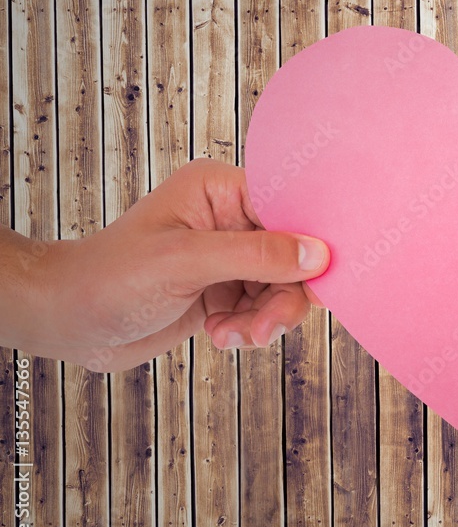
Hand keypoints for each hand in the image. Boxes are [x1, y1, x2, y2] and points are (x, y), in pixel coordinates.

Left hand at [1, 158, 329, 371]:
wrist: (66, 321)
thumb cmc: (108, 278)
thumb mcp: (184, 263)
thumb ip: (255, 256)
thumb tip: (317, 253)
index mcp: (220, 191)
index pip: (289, 207)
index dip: (310, 241)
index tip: (322, 277)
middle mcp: (230, 220)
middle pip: (293, 255)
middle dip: (283, 296)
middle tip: (265, 328)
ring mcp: (228, 257)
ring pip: (282, 288)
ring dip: (264, 319)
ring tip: (234, 335)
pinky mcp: (224, 290)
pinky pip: (263, 310)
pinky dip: (248, 329)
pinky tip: (219, 335)